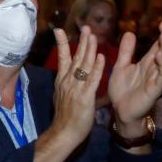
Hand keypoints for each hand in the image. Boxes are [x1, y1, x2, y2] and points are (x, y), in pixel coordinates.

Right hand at [49, 26, 105, 147]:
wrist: (63, 133)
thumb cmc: (65, 119)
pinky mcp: (85, 97)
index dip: (62, 44)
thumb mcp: (63, 98)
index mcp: (62, 82)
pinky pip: (92, 80)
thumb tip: (70, 80)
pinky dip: (96, 68)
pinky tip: (101, 58)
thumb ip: (68, 87)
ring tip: (93, 36)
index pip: (62, 59)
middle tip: (85, 27)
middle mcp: (67, 82)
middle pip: (75, 58)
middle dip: (81, 42)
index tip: (60, 31)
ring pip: (83, 66)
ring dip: (89, 50)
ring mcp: (75, 89)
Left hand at [109, 20, 161, 128]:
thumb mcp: (121, 66)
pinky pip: (161, 75)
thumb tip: (130, 32)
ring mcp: (156, 78)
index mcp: (147, 63)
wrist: (120, 110)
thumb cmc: (122, 90)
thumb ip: (126, 51)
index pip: (158, 45)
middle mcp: (154, 68)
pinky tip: (160, 55)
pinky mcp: (155, 88)